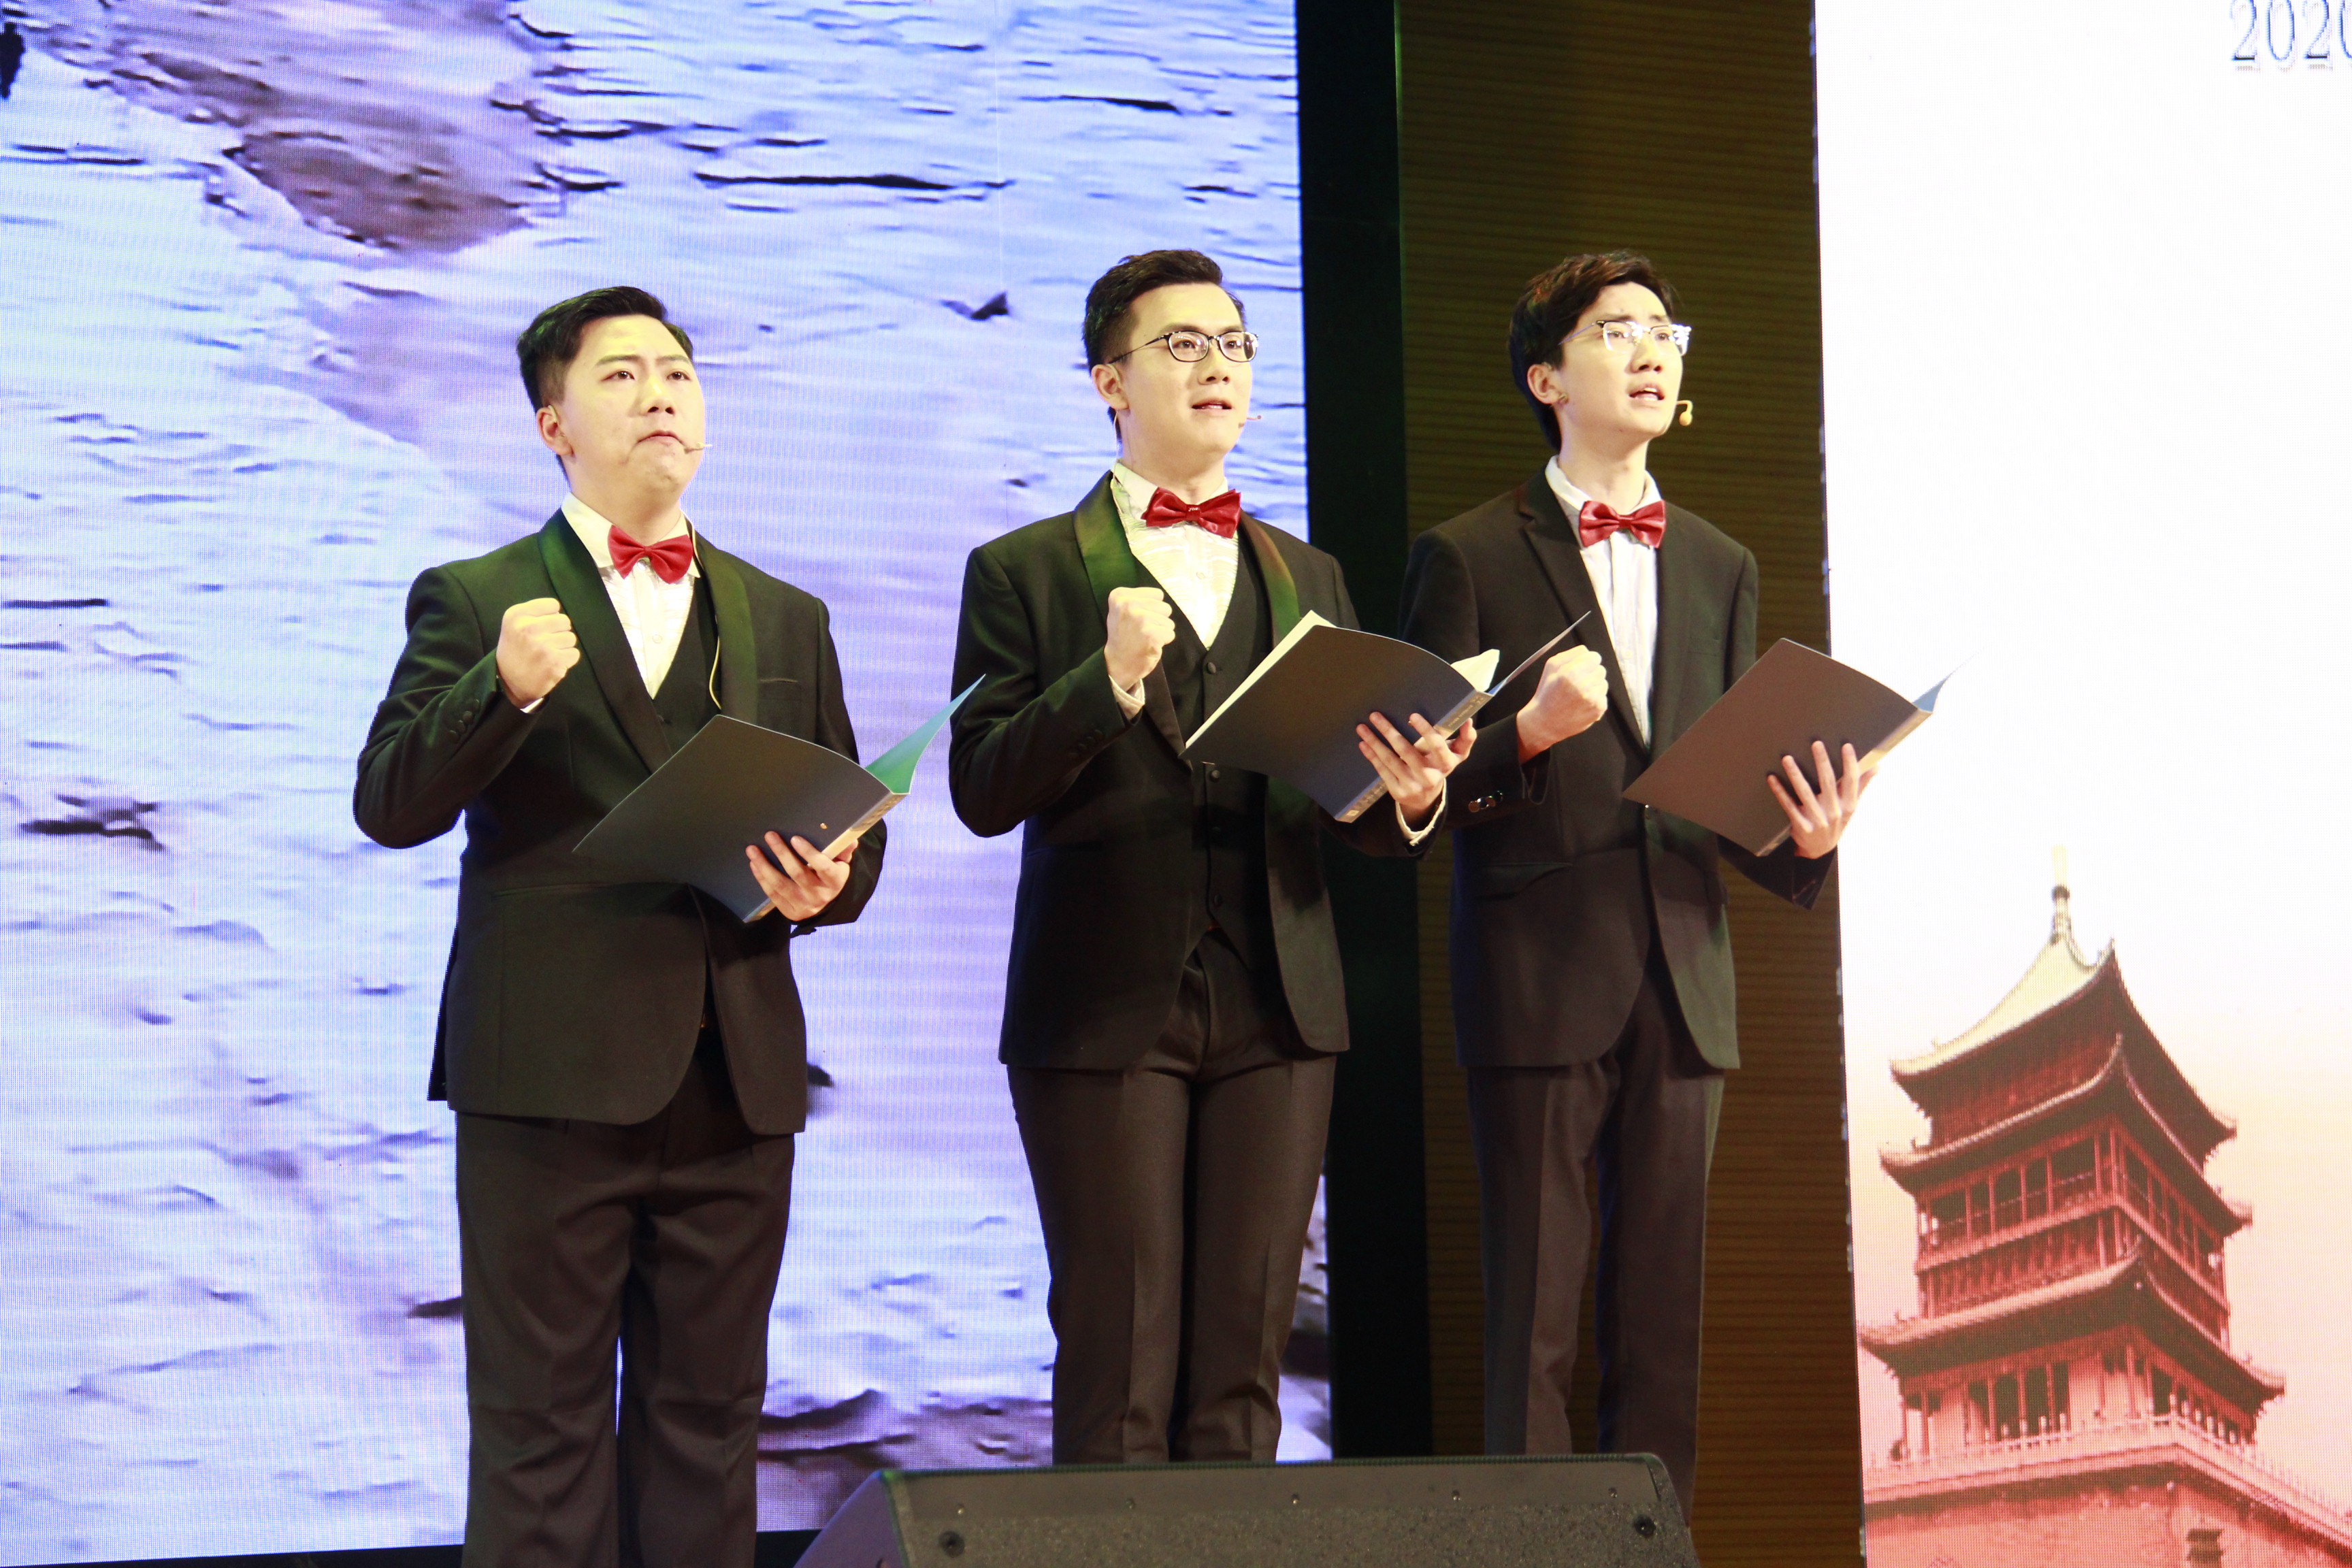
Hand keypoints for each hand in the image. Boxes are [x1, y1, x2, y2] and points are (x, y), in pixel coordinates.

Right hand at [496, 596, 578, 707]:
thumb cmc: (516, 648)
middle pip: (565, 620)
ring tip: (547, 653)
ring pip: (571, 637)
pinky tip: (552, 663)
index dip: (550, 616)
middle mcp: (528, 628)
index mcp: (517, 615)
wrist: (507, 681)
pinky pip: (574, 653)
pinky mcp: (554, 662)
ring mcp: (542, 646)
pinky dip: (566, 660)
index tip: (540, 627)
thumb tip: (560, 613)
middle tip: (544, 642)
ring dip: (562, 646)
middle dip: (558, 631)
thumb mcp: (515, 623)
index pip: (553, 605)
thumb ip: (536, 612)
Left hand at [746, 833, 856, 920]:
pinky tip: (754, 864)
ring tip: (753, 849)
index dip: (808, 853)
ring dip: (764, 865)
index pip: (822, 866)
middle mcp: (819, 895)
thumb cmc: (831, 876)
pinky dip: (761, 878)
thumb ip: (843, 850)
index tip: (794, 838)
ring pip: (781, 884)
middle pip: (797, 873)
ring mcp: (803, 905)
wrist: (826, 905)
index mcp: (835, 881)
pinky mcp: (790, 911)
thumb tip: (850, 838)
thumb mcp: (841, 864)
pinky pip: (773, 894)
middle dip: (782, 853)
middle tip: (770, 836)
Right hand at [1105, 585, 1175, 692]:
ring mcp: (1140, 619)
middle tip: (1140, 631)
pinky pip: (1170, 634)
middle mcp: (1128, 604)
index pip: (1157, 594)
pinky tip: (1148, 646)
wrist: (1116, 663)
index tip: (1136, 619)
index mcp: (1120, 595)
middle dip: (1157, 620)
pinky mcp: (1151, 635)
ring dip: (1160, 632)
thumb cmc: (1123, 635)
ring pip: (1169, 622)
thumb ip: (1138, 597)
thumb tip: (1161, 594)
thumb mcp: (1121, 609)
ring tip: (1143, 638)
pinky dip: (1162, 642)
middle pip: (1165, 607)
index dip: (1151, 608)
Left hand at [1358, 711, 1469, 825]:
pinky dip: (1372, 756)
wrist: (1427, 798)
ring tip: (1362, 727)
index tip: (1412, 715)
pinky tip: (1363, 744)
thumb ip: (1466, 739)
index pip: (1437, 745)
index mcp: (1446, 763)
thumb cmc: (1440, 766)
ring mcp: (1413, 785)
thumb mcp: (1456, 755)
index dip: (1425, 730)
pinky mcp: (1398, 792)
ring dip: (1374, 742)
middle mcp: (1430, 776)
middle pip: (1407, 751)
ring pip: (1391, 760)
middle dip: (1389, 731)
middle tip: (1375, 715)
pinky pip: (1383, 771)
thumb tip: (1469, 721)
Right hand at [1515, 644, 1609, 761]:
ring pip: (1603, 682)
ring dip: (1593, 686)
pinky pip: (1604, 696)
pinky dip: (1595, 698)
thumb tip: (1587, 651)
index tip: (1581, 667)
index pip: (1595, 657)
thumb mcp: (1550, 667)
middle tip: (1577, 683)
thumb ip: (1570, 653)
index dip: (1587, 661)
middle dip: (1590, 673)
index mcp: (1570, 673)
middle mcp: (1583, 685)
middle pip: (1601, 669)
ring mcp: (1592, 699)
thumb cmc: (1547, 693)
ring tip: (1578, 694)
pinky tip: (1582, 703)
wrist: (1545, 722)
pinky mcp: (1598, 709)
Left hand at [1768, 741, 1875, 858]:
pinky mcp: (1801, 826)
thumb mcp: (1850, 808)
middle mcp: (1834, 811)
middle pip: (1828, 783)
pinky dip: (1780, 791)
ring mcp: (1817, 820)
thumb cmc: (1836, 823)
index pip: (1852, 781)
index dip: (1850, 763)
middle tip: (1816, 743)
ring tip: (1787, 758)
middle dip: (1822, 762)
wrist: (1819, 850)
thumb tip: (1876, 767)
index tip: (1847, 746)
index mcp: (1848, 805)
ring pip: (1805, 792)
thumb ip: (1861, 786)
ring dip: (1795, 774)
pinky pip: (1789, 806)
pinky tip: (1772, 778)